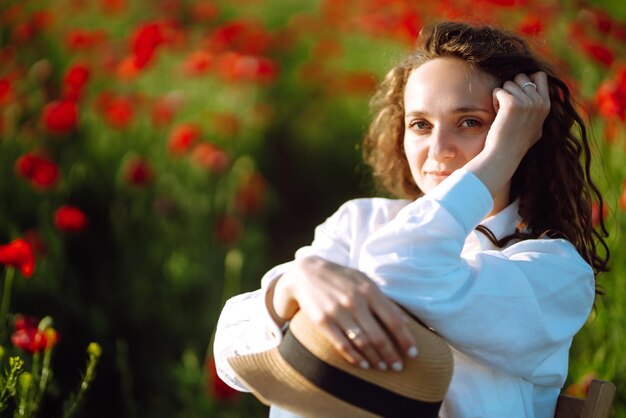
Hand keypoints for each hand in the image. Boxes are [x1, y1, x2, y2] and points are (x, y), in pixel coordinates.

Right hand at [272, 256, 417, 370]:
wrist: (305, 274)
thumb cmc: (341, 278)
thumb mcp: (364, 281)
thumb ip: (384, 300)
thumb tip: (407, 321)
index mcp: (369, 290)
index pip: (393, 319)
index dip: (405, 339)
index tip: (413, 353)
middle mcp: (354, 301)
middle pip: (379, 335)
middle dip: (391, 354)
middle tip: (399, 367)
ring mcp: (338, 311)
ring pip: (362, 342)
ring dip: (375, 358)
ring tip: (383, 367)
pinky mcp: (322, 321)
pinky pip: (342, 344)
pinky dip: (355, 358)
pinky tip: (363, 365)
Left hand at [466, 71, 550, 197]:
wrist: (504, 155)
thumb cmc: (516, 143)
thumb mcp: (536, 126)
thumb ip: (539, 111)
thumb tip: (540, 96)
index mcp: (547, 105)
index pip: (540, 76)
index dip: (526, 80)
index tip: (518, 94)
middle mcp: (539, 101)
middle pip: (522, 77)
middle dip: (512, 88)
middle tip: (509, 107)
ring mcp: (526, 101)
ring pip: (508, 83)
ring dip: (502, 96)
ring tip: (503, 114)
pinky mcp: (512, 103)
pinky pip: (498, 90)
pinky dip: (494, 101)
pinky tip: (498, 115)